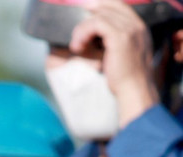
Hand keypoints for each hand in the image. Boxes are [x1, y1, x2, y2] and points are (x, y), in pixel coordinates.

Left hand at [71, 0, 157, 124]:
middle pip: (108, 7)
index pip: (119, 5)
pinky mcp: (120, 37)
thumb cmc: (124, 77)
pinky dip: (83, 33)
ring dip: (82, 29)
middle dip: (87, 19)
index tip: (83, 15)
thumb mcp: (119, 54)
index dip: (100, 6)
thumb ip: (110, 40)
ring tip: (77, 46)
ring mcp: (130, 29)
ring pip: (99, 15)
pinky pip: (96, 24)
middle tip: (77, 37)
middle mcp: (137, 25)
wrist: (134, 89)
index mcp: (139, 27)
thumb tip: (89, 34)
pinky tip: (78, 47)